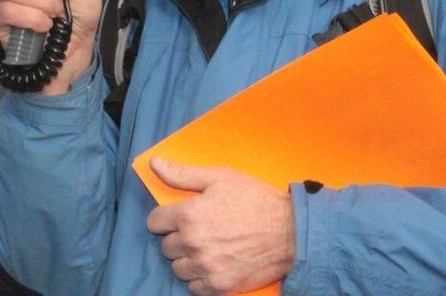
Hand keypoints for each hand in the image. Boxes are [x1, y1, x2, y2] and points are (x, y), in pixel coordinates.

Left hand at [146, 157, 294, 294]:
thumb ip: (182, 174)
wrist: (290, 232)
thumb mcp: (219, 178)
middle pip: (166, 246)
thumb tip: (155, 163)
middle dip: (178, 237)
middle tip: (199, 230)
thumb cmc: (255, 200)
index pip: (155, 222)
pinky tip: (214, 263)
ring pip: (178, 268)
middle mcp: (193, 243)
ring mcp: (206, 267)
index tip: (177, 217)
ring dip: (188, 259)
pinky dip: (201, 277)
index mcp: (189, 214)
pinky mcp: (219, 286)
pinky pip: (194, 287)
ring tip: (207, 247)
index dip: (165, 218)